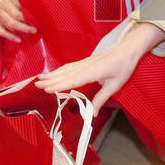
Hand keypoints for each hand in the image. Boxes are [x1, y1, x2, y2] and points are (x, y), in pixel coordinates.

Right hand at [36, 22, 164, 113]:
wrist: (127, 50)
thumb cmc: (123, 67)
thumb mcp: (115, 85)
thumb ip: (101, 98)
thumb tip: (92, 114)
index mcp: (94, 72)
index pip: (74, 80)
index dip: (60, 85)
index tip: (48, 89)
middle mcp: (86, 66)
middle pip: (66, 74)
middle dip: (50, 80)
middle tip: (36, 84)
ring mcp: (85, 62)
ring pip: (66, 69)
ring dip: (52, 74)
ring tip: (40, 78)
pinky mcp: (85, 61)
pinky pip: (70, 66)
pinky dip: (59, 70)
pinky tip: (53, 73)